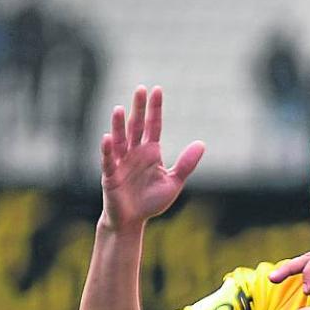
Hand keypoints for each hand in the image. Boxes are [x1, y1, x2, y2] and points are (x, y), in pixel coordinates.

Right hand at [100, 85, 204, 230]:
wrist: (133, 221)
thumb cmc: (151, 201)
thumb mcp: (174, 182)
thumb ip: (186, 164)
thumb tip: (202, 143)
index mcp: (151, 152)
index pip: (153, 126)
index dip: (155, 109)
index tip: (157, 90)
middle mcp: (135, 153)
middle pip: (136, 127)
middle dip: (138, 109)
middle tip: (140, 88)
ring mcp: (121, 162)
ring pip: (120, 140)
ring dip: (119, 125)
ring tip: (120, 109)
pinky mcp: (111, 175)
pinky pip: (109, 160)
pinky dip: (107, 149)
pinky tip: (108, 137)